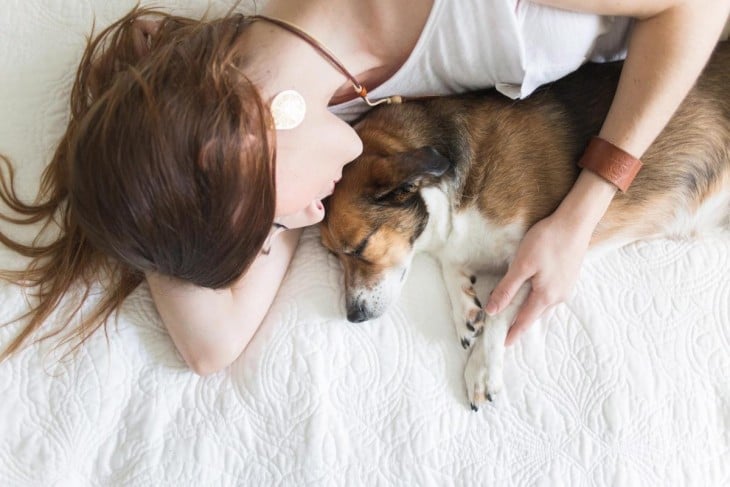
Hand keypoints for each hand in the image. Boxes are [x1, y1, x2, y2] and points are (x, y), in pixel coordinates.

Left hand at [484, 212, 592, 345]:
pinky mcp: (569, 277)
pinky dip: (539, 300)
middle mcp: (558, 296)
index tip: (504, 345)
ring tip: (517, 315)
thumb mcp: (522, 265)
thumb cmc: (546, 241)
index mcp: (545, 296)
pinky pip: (551, 296)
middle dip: (521, 323)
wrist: (575, 222)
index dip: (513, 333)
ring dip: (530, 311)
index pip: (525, 321)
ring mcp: (566, 287)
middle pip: (535, 315)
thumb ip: (507, 289)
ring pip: (544, 305)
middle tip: (507, 331)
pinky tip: (533, 295)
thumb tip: (493, 311)